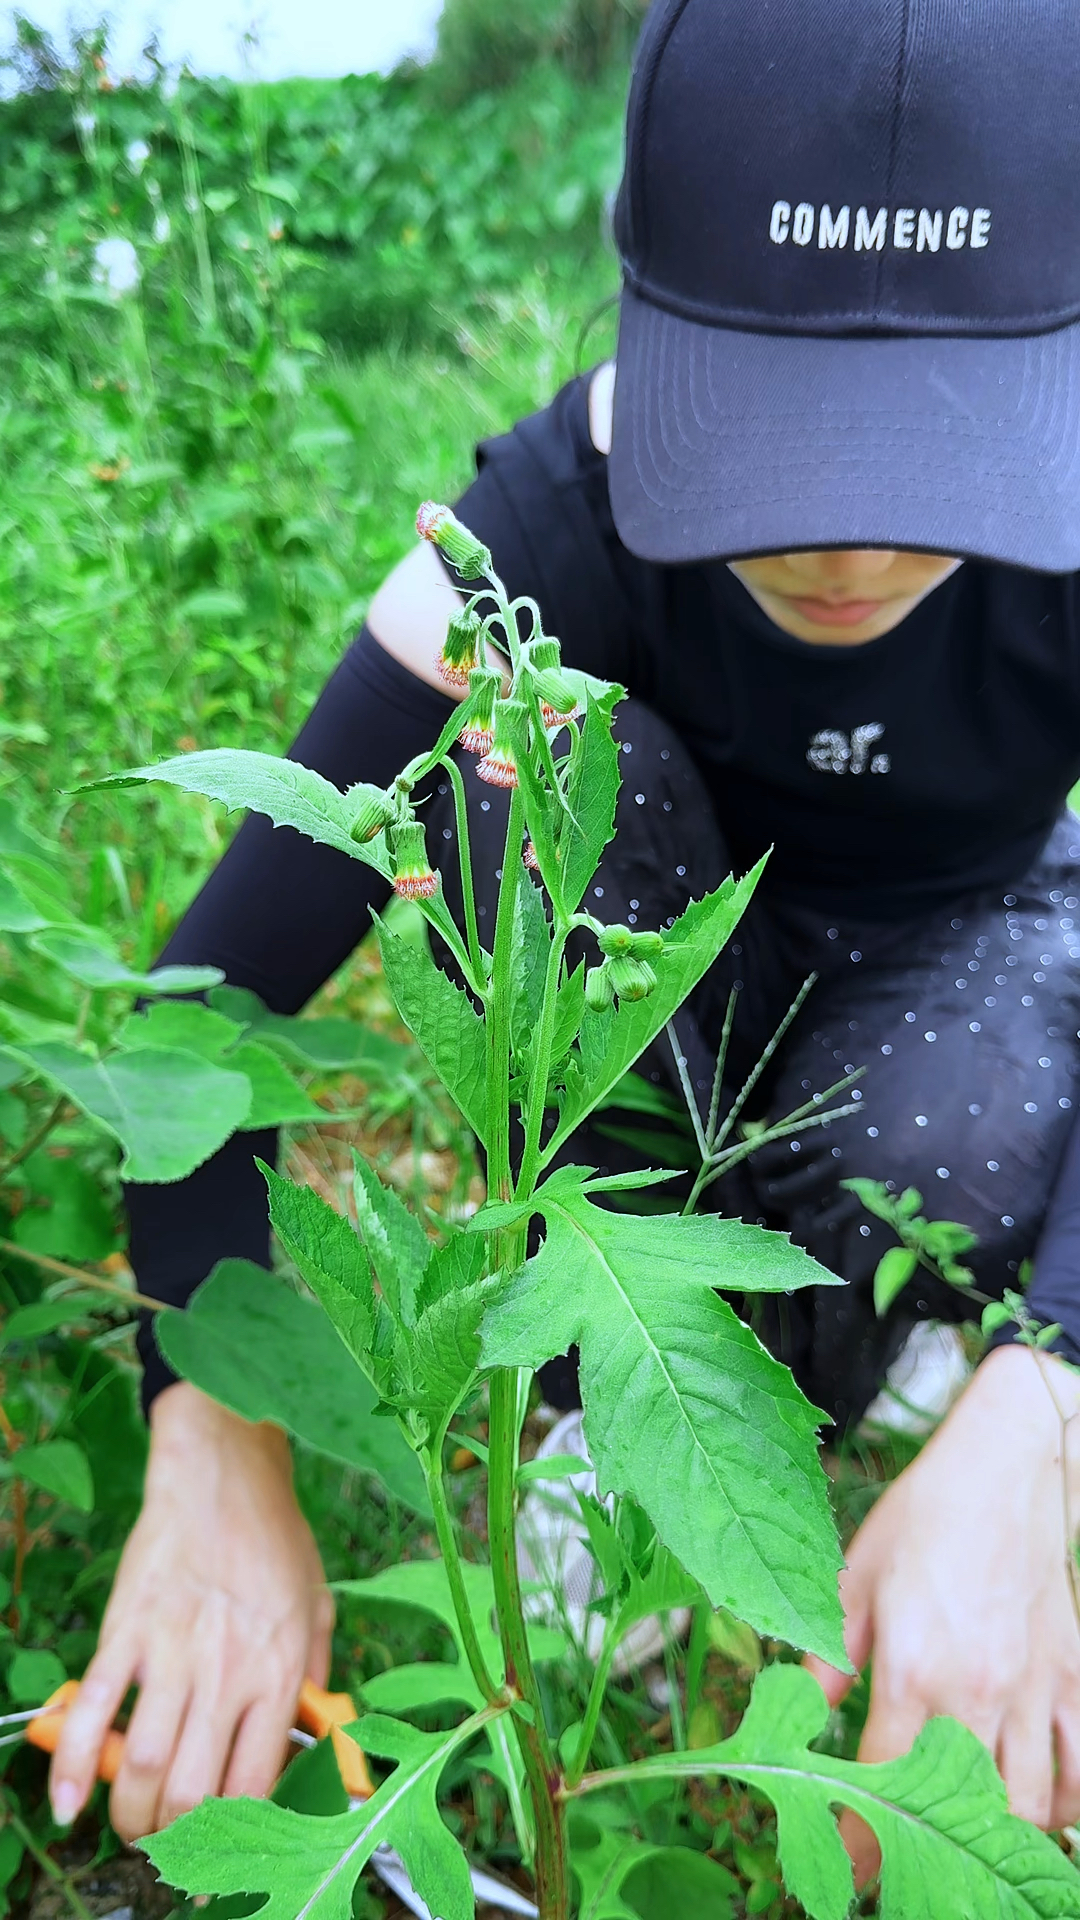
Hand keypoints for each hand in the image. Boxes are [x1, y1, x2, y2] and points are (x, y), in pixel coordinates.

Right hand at [50, 1381, 333, 1842]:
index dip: (236, 1837)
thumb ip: (317, 1678)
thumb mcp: (317, 1604)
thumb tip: (318, 1742)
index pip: (256, 1783)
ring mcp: (173, 1650)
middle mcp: (227, 1670)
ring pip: (141, 1764)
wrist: (222, 1469)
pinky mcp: (127, 1628)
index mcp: (280, 1670)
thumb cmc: (274, 1535)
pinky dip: (73, 1763)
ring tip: (131, 1825)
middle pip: (192, 1789)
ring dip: (130, 1814)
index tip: (224, 1858)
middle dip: (176, 1839)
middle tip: (169, 1846)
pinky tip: (69, 1802)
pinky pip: (95, 1708)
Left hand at [806, 1343, 1079, 1875]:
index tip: (846, 1866)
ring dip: (998, 1840)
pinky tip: (1043, 1817)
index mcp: (911, 1669)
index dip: (861, 1838)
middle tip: (909, 1867)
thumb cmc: (920, 1517)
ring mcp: (1032, 1689)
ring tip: (969, 1851)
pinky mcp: (1072, 1676)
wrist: (1002, 1466)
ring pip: (1029, 1806)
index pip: (881, 1786)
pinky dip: (1067, 1806)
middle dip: (932, 1853)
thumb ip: (824, 1660)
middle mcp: (976, 1691)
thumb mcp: (851, 1579)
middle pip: (960, 1812)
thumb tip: (791, 1717)